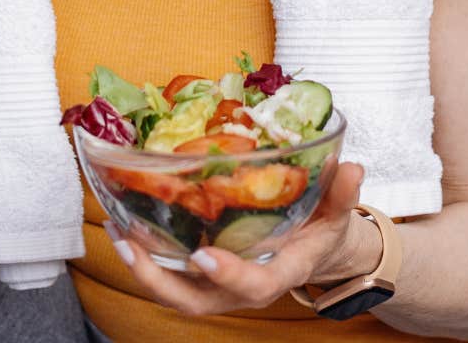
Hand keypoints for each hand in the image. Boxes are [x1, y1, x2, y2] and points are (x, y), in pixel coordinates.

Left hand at [110, 163, 376, 317]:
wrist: (311, 249)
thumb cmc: (320, 231)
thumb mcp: (337, 214)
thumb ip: (342, 194)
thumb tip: (350, 167)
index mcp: (277, 274)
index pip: (253, 287)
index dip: (229, 276)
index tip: (205, 256)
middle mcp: (240, 286)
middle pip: (197, 301)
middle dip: (161, 281)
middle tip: (132, 246)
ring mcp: (217, 284)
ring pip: (174, 291)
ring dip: (141, 267)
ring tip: (116, 232)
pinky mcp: (201, 274)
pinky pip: (168, 273)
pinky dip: (143, 254)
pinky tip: (121, 225)